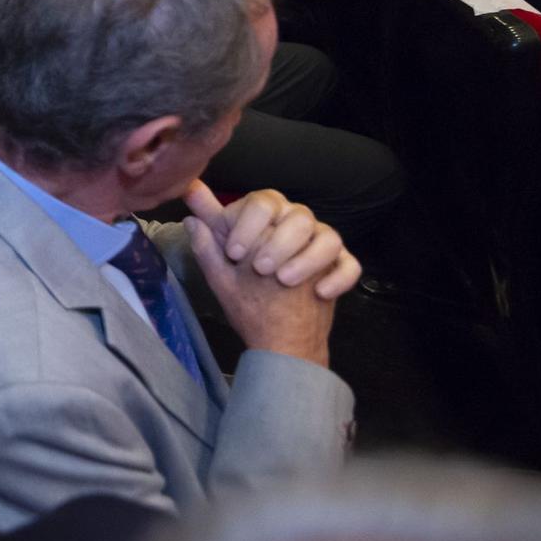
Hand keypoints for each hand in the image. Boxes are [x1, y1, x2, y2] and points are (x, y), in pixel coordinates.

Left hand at [182, 182, 358, 367]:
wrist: (281, 339)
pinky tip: (320, 293)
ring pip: (327, 235)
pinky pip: (349, 264)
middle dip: (278, 242)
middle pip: (298, 214)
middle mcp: (296, 225)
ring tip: (285, 280)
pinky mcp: (342, 267)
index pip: (261, 201)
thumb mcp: (221, 275)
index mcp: (265, 222)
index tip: (234, 253)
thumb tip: (190, 212)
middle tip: (261, 269)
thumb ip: (206, 243)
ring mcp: (322, 246)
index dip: (247, 223)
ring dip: (307, 258)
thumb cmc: (248, 303)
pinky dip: (338, 277)